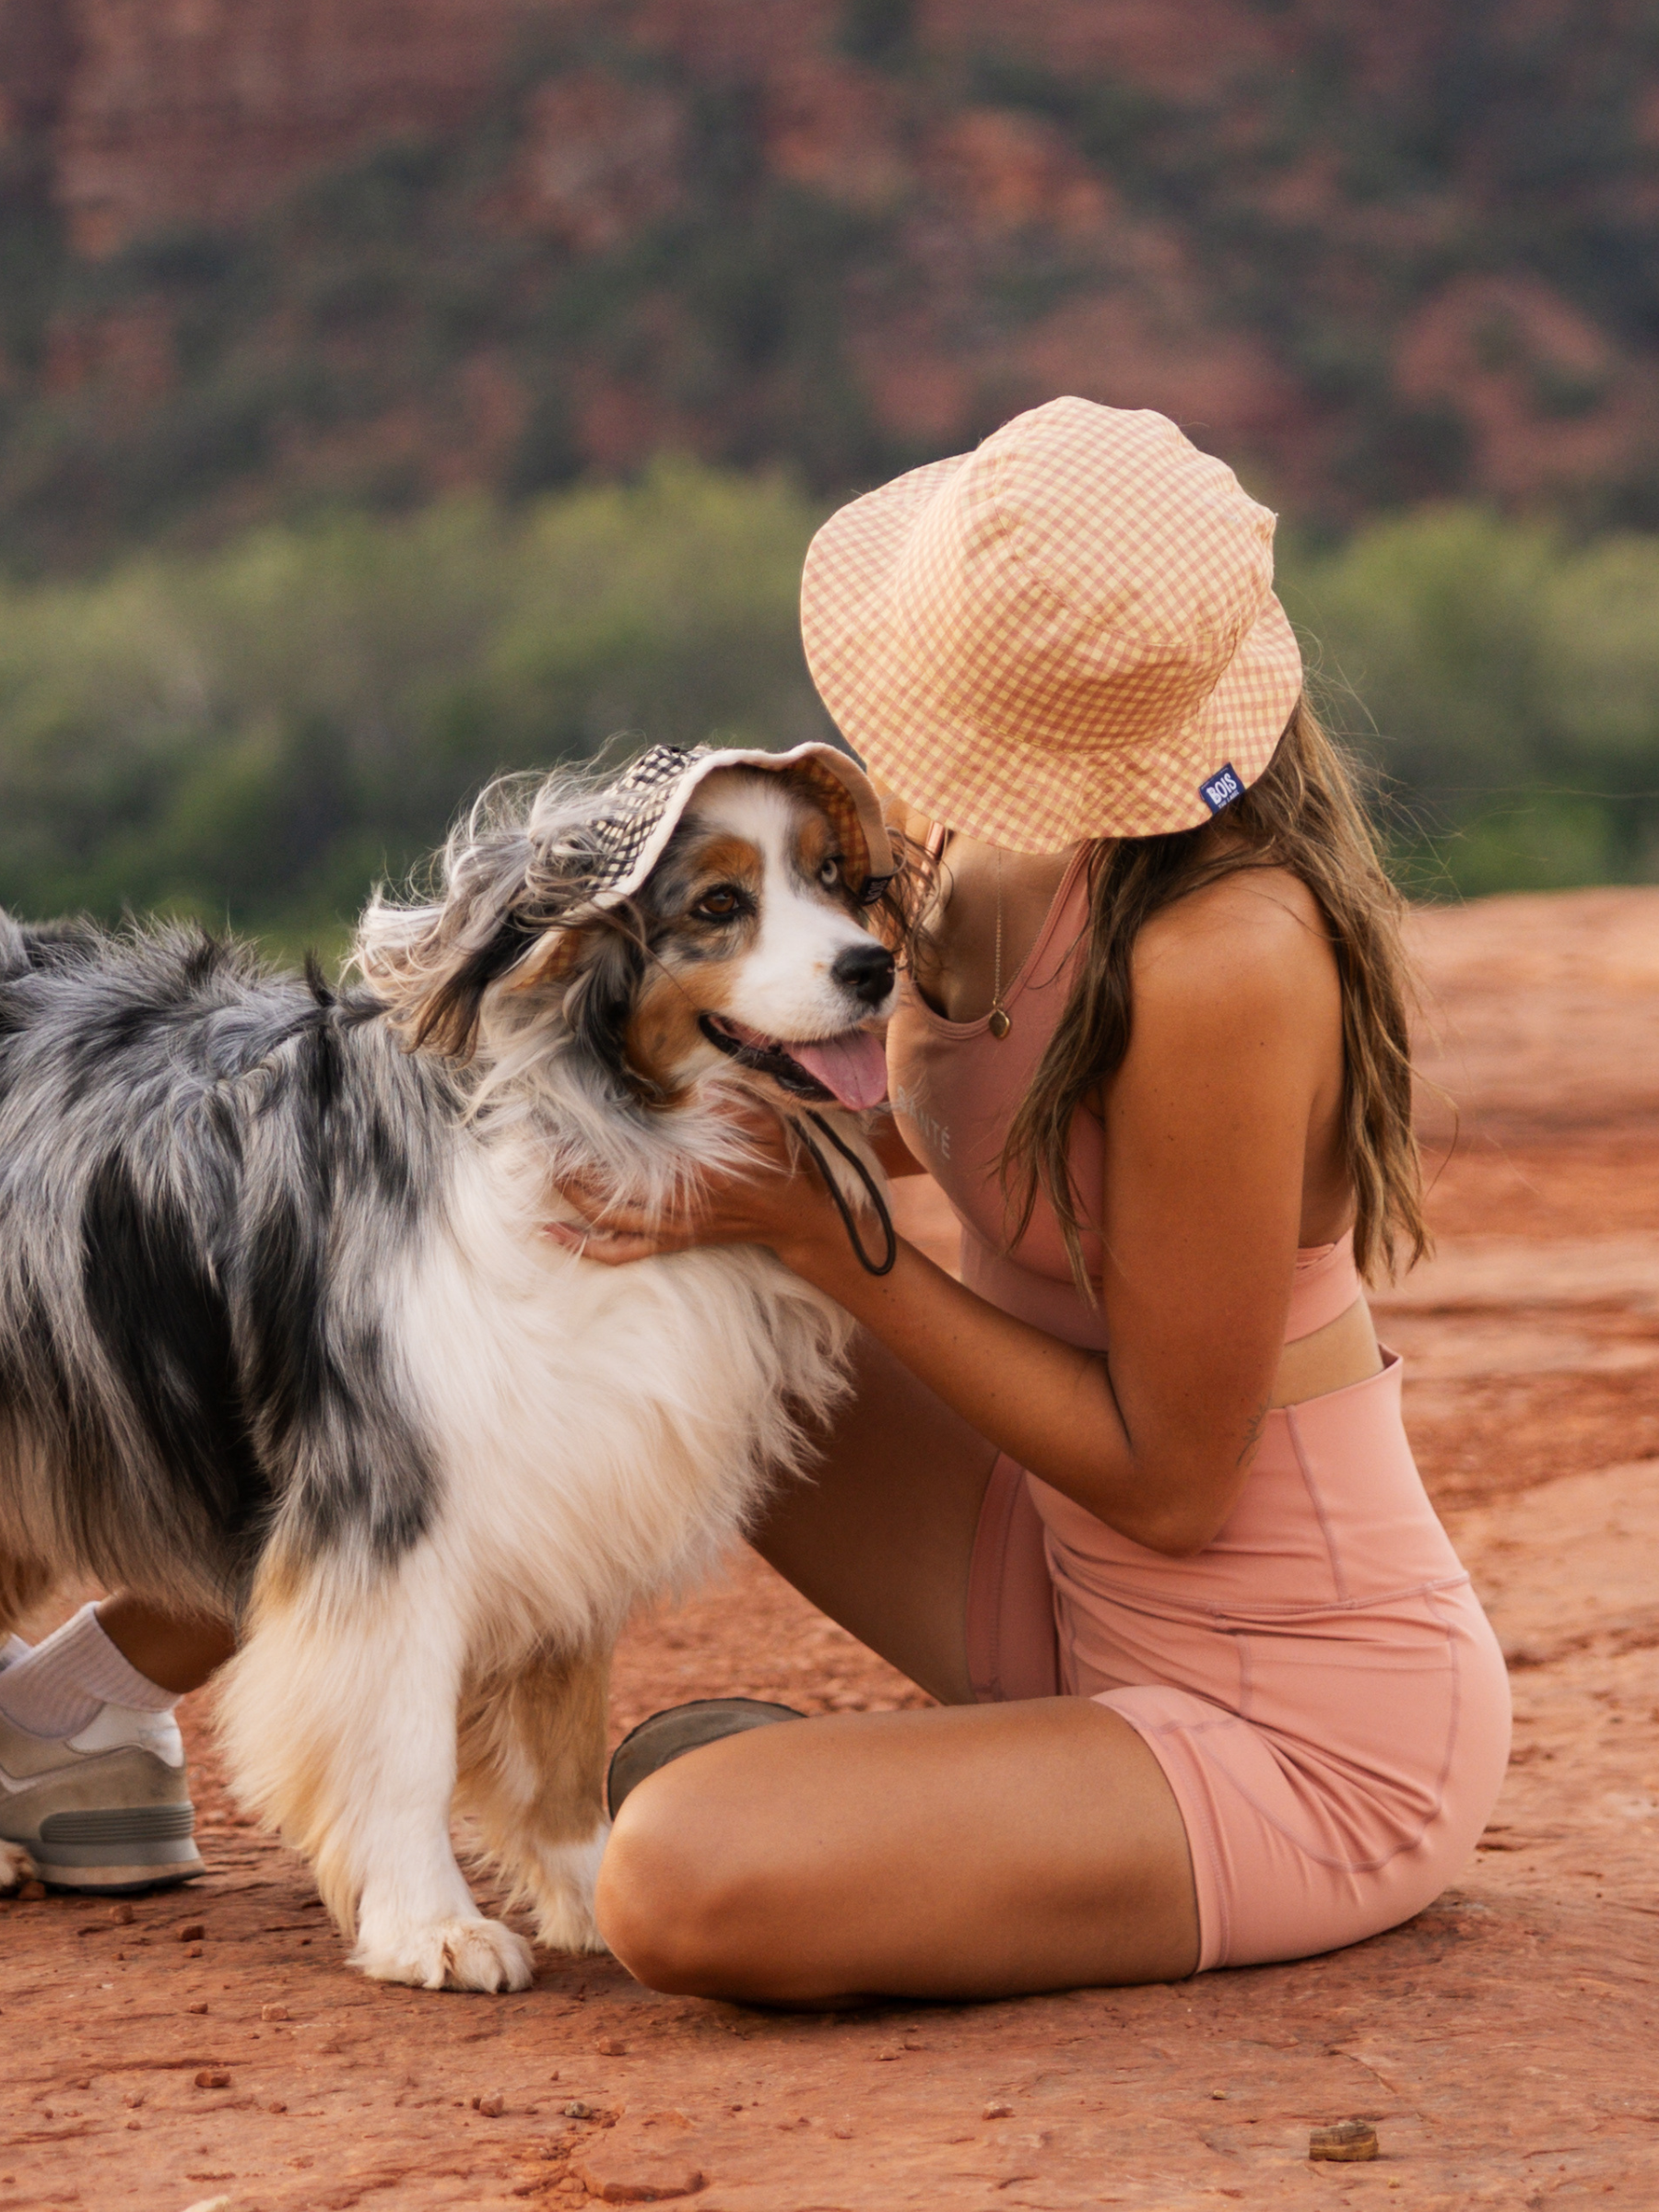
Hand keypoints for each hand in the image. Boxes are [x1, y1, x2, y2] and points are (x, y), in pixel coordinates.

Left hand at [544, 1102, 840, 1271]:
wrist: (794, 1215)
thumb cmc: (777, 1164)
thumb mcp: (763, 1122)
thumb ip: (731, 1103)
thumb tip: (698, 1088)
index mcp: (695, 1176)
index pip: (628, 1163)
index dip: (590, 1147)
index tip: (564, 1123)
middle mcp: (676, 1209)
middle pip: (604, 1194)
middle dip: (568, 1170)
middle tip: (541, 1144)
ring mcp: (670, 1230)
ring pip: (604, 1222)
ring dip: (569, 1199)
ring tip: (543, 1173)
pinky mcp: (670, 1242)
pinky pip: (618, 1252)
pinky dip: (582, 1244)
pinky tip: (551, 1229)